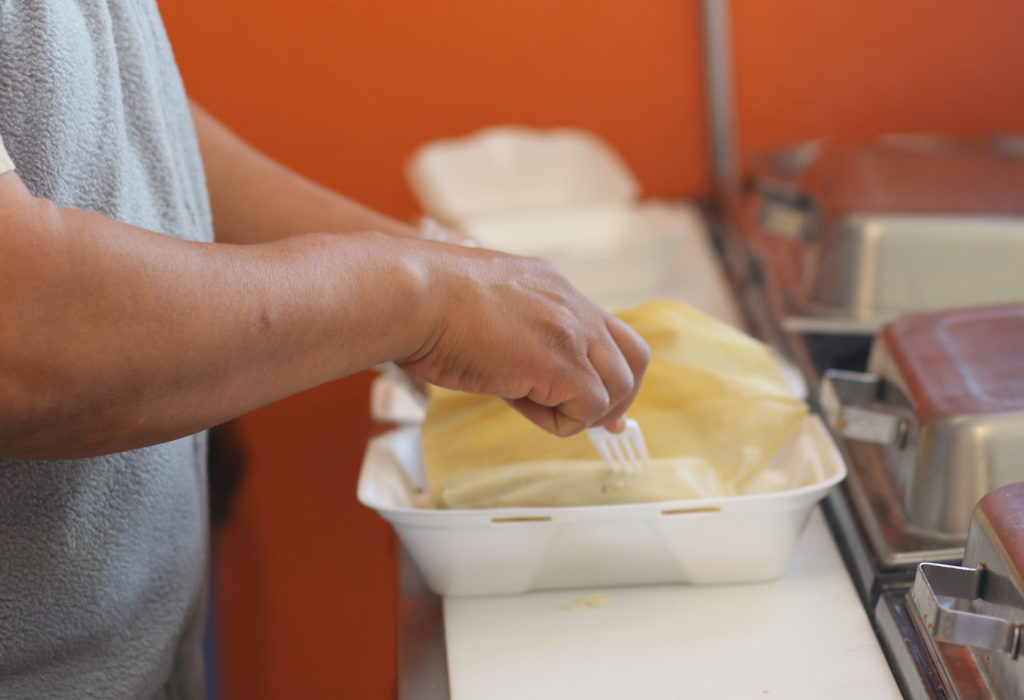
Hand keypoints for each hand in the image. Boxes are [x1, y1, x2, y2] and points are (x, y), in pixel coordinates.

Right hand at [397, 244, 649, 435]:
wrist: (411, 294)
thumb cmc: (423, 303)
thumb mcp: (481, 306)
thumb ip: (513, 329)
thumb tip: (518, 368)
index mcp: (553, 287)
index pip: (606, 329)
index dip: (608, 369)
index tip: (594, 401)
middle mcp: (571, 304)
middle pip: (635, 357)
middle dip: (618, 396)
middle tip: (590, 420)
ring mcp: (571, 332)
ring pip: (617, 387)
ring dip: (581, 410)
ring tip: (532, 405)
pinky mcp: (561, 363)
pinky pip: (588, 409)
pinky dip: (560, 421)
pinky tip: (520, 404)